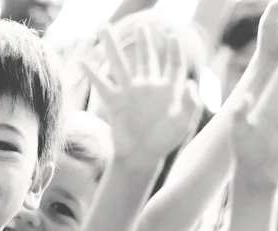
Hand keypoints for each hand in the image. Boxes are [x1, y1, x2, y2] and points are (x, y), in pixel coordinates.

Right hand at [82, 25, 201, 164]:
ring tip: (102, 28)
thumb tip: (192, 84)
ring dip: (111, 46)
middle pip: (146, 59)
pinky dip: (92, 74)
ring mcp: (130, 94)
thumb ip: (191, 104)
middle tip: (142, 26)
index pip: (173, 65)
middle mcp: (147, 88)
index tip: (173, 36)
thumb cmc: (163, 142)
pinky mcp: (115, 103)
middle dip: (144, 42)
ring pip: (119, 65)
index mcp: (166, 91)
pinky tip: (84, 61)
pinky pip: (102, 86)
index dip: (174, 51)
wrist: (141, 157)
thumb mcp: (182, 124)